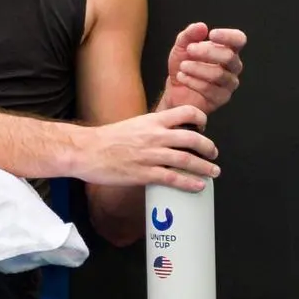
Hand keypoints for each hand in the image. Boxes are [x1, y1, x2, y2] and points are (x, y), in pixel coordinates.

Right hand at [77, 105, 218, 191]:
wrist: (86, 150)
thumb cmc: (105, 139)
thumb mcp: (133, 125)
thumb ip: (151, 129)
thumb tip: (165, 136)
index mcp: (152, 121)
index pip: (186, 113)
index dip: (200, 119)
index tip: (203, 127)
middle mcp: (155, 136)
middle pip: (193, 139)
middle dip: (208, 147)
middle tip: (213, 153)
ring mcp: (150, 155)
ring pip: (187, 160)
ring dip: (205, 167)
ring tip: (213, 171)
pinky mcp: (144, 173)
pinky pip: (173, 178)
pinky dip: (189, 183)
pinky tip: (198, 186)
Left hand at [160, 23, 245, 115]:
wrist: (176, 88)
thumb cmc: (184, 65)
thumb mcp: (182, 46)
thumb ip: (189, 35)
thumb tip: (201, 26)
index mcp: (228, 49)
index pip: (239, 40)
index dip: (228, 36)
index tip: (211, 34)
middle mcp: (233, 66)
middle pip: (229, 57)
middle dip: (206, 52)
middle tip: (189, 49)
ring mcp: (229, 83)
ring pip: (218, 74)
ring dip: (196, 68)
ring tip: (182, 66)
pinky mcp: (220, 98)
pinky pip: (209, 89)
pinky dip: (192, 81)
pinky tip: (181, 77)